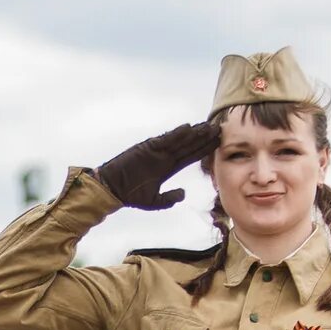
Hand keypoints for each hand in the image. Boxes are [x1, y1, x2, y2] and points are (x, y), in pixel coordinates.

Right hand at [93, 120, 217, 211]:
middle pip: (188, 145)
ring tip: (208, 127)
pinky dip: (176, 134)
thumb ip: (169, 198)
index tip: (217, 144)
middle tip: (218, 129)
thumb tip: (184, 193)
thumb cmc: (130, 195)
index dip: (203, 150)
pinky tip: (189, 128)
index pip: (190, 157)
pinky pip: (165, 139)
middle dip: (203, 138)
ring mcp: (157, 151)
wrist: (112, 188)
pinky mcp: (148, 147)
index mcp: (167, 168)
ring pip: (180, 140)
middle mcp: (164, 157)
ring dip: (194, 134)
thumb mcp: (153, 202)